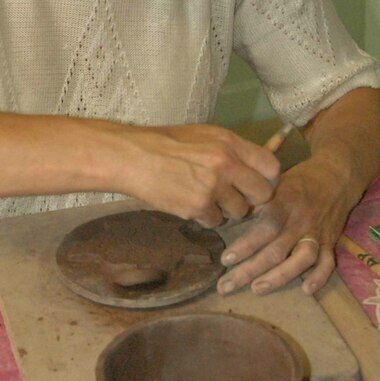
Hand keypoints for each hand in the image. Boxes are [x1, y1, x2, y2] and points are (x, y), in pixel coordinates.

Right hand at [117, 124, 279, 227]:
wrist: (132, 158)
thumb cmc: (162, 144)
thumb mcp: (202, 136)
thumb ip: (228, 150)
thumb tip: (249, 168)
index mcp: (229, 143)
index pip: (271, 166)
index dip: (265, 179)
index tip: (254, 184)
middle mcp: (226, 164)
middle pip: (262, 194)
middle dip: (251, 200)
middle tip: (235, 199)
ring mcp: (213, 187)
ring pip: (239, 212)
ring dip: (226, 211)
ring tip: (205, 200)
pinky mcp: (197, 207)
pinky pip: (215, 222)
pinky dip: (205, 218)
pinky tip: (190, 206)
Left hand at [216, 156, 362, 295]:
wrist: (336, 175)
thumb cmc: (294, 183)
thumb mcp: (270, 185)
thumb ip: (250, 205)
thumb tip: (222, 220)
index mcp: (282, 205)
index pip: (265, 228)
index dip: (246, 245)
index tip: (225, 260)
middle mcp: (300, 221)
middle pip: (276, 250)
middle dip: (250, 270)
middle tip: (225, 286)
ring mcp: (316, 233)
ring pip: (302, 259)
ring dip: (280, 276)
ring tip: (257, 289)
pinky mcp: (330, 242)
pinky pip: (328, 262)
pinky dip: (319, 277)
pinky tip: (305, 290)